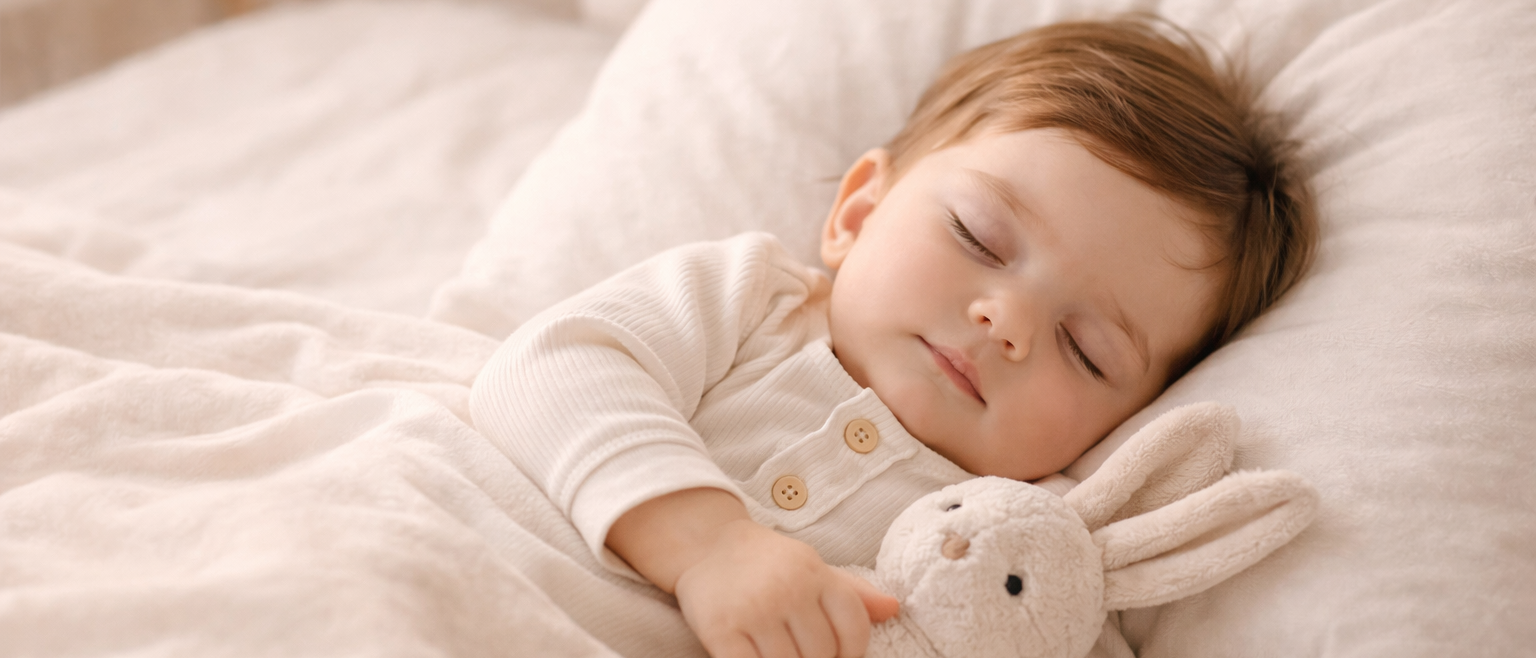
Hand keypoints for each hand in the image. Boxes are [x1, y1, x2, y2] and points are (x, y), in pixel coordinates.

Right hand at [674, 519, 897, 657]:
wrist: (706, 544)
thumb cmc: (768, 563)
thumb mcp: (812, 567)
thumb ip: (852, 592)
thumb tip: (894, 608)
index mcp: (816, 573)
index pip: (854, 629)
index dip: (852, 654)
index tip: (839, 656)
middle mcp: (788, 590)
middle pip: (822, 654)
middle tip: (801, 653)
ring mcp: (754, 611)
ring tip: (780, 654)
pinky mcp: (721, 630)